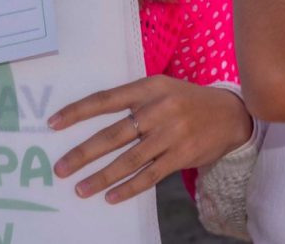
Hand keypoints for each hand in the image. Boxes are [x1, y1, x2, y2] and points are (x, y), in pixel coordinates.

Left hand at [49, 76, 252, 203]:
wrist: (230, 114)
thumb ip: (132, 99)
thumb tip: (92, 118)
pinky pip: (149, 176)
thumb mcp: (160, 88)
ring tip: (80, 188)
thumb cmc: (185, 100)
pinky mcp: (181, 156)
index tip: (53, 124)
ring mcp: (170, 135)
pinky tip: (111, 197)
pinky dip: (128, 188)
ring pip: (129, 160)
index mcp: (148, 88)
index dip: (77, 112)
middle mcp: (158, 110)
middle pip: (113, 135)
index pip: (105, 100)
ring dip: (101, 176)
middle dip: (83, 153)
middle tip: (60, 167)